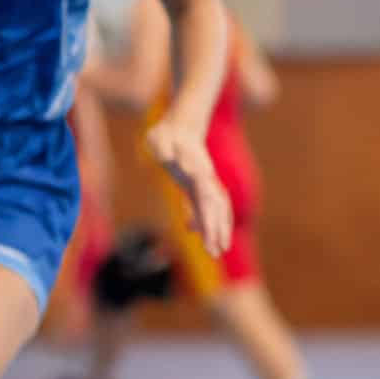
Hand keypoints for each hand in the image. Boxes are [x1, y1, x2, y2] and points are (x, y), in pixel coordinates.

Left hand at [145, 118, 231, 258]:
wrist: (177, 126)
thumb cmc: (166, 134)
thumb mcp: (162, 141)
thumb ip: (168, 152)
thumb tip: (175, 162)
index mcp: (197, 173)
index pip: (207, 201)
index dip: (210, 219)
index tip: (211, 236)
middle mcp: (204, 180)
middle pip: (215, 208)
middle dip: (217, 230)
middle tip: (217, 252)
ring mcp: (202, 182)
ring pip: (215, 209)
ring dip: (217, 229)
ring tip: (217, 249)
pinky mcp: (195, 184)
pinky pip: (203, 205)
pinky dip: (203, 219)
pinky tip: (193, 230)